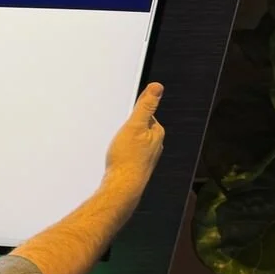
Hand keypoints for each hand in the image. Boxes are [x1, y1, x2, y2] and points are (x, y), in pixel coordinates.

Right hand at [103, 83, 164, 204]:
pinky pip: (130, 152)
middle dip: (128, 127)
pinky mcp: (137, 166)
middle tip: (119, 134)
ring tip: (117, 146)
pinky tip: (117, 157)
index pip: (146, 114)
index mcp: (157, 132)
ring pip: (134, 141)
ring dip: (124, 141)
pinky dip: (123, 152)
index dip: (133, 114)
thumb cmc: (128, 159)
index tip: (125, 118)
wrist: (122, 186)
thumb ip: (146, 106)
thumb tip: (157, 87)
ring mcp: (147, 156)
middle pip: (140, 127)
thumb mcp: (135, 126)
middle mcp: (155, 145)